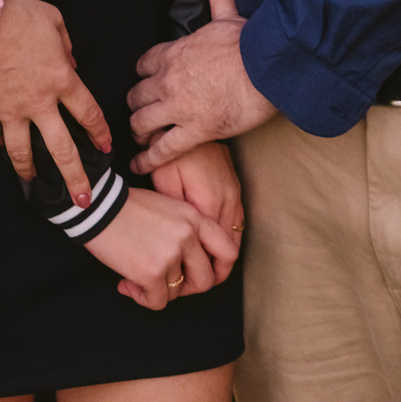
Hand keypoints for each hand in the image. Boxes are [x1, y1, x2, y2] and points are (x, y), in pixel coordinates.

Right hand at [0, 0, 109, 207]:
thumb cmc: (15, 14)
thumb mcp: (52, 19)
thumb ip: (66, 43)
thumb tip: (70, 60)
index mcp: (60, 79)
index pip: (88, 113)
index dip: (99, 132)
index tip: (105, 147)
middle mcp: (39, 102)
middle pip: (62, 149)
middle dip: (76, 178)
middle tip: (84, 200)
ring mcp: (10, 110)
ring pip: (23, 152)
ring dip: (30, 171)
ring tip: (34, 185)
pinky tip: (2, 148)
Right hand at [84, 188, 237, 311]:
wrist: (98, 206)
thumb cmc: (127, 207)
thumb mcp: (167, 208)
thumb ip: (186, 231)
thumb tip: (191, 266)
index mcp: (194, 217)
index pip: (228, 252)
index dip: (220, 271)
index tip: (204, 276)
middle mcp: (188, 236)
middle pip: (205, 280)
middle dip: (185, 289)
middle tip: (166, 284)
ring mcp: (171, 254)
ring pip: (176, 292)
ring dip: (156, 290)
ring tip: (137, 279)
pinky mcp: (152, 272)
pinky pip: (157, 302)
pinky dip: (142, 298)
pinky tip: (127, 284)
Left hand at [127, 0, 276, 170]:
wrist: (268, 70)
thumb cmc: (250, 43)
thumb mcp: (228, 13)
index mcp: (174, 52)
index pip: (143, 64)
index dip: (142, 73)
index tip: (144, 80)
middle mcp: (168, 80)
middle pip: (136, 94)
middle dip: (136, 103)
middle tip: (140, 112)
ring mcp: (179, 107)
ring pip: (142, 121)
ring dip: (139, 129)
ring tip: (140, 137)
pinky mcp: (194, 131)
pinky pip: (161, 150)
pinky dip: (147, 160)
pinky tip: (138, 167)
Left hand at [150, 142, 242, 281]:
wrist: (191, 118)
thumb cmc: (173, 149)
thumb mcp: (164, 179)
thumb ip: (174, 211)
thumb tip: (176, 240)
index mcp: (210, 202)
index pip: (213, 251)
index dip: (200, 271)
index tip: (184, 283)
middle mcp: (229, 201)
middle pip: (228, 249)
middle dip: (214, 270)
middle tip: (193, 283)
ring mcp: (235, 193)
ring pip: (235, 236)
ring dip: (223, 255)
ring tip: (203, 270)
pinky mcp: (235, 186)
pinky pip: (236, 221)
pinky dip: (227, 237)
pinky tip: (212, 244)